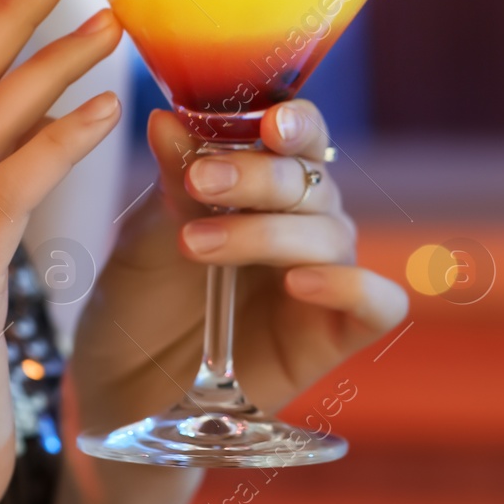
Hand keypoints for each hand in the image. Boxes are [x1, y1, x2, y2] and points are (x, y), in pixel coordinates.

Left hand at [68, 100, 407, 437]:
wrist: (125, 386)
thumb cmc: (141, 300)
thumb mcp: (146, 234)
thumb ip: (171, 180)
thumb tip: (167, 117)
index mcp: (266, 182)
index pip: (299, 134)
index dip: (296, 121)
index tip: (269, 122)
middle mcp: (306, 220)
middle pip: (310, 180)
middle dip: (255, 177)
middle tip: (198, 184)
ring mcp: (327, 274)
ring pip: (330, 234)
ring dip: (267, 232)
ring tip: (196, 246)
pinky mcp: (338, 332)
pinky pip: (378, 301)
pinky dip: (350, 286)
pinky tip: (300, 283)